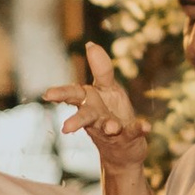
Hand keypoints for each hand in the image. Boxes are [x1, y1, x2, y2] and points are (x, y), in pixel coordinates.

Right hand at [45, 43, 149, 184]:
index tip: (47, 94)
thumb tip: (90, 44)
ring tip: (112, 127)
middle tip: (66, 128)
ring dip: (109, 126)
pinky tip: (147, 126)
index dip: (60, 94)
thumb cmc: (110, 113)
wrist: (122, 149)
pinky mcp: (129, 136)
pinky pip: (133, 132)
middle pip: (84, 117)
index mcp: (89, 102)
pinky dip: (139, 128)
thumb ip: (100, 68)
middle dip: (76, 121)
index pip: (73, 95)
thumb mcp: (107, 88)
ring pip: (106, 128)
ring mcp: (112, 129)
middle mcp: (96, 117)